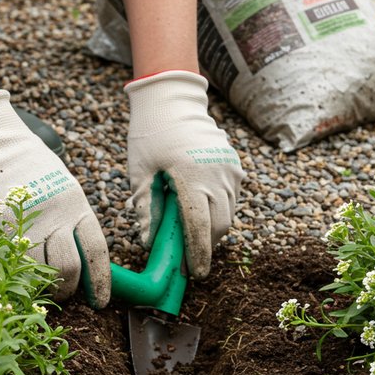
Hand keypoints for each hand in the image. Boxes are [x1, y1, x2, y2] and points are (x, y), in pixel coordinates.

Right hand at [0, 90, 110, 305]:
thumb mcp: (60, 185)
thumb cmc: (27, 164)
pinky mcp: (2, 228)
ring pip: (43, 270)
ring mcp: (29, 223)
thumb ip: (70, 216)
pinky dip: (21, 274)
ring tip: (40, 287)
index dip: (100, 281)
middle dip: (68, 289)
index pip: (96, 250)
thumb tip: (77, 251)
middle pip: (70, 267)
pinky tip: (20, 274)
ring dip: (44, 286)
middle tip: (63, 294)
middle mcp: (57, 215)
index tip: (101, 300)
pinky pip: (16, 262)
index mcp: (77, 204)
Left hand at [125, 70, 244, 277]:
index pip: (199, 228)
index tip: (195, 274)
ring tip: (193, 236)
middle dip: (206, 247)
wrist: (172, 100)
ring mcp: (230, 170)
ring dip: (213, 230)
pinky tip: (201, 212)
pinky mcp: (234, 165)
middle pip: (219, 226)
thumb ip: (147, 209)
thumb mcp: (140, 173)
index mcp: (191, 178)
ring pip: (228, 214)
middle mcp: (217, 175)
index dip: (198, 255)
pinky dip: (219, 211)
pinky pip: (232, 198)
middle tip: (190, 260)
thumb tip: (148, 243)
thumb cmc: (150, 135)